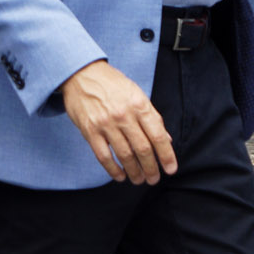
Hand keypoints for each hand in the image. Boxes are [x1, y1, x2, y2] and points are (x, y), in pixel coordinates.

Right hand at [58, 59, 175, 185]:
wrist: (82, 74)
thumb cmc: (112, 84)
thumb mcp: (137, 94)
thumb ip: (152, 117)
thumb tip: (166, 140)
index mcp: (140, 105)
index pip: (158, 135)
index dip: (166, 155)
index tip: (170, 169)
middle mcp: (124, 115)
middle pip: (143, 149)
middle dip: (151, 168)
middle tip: (153, 179)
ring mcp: (106, 124)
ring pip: (124, 155)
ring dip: (134, 171)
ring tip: (139, 179)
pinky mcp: (90, 130)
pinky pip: (104, 156)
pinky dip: (113, 169)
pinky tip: (120, 176)